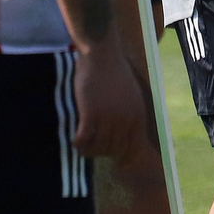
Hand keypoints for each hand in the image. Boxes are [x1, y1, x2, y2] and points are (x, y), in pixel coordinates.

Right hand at [71, 42, 148, 159]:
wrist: (101, 56)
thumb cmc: (115, 74)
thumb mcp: (132, 96)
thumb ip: (131, 115)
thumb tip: (126, 135)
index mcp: (137, 116)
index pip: (132, 147)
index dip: (121, 155)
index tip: (113, 157)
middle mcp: (125, 120)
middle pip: (113, 149)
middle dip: (103, 151)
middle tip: (93, 147)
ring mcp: (108, 119)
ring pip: (98, 147)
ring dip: (89, 149)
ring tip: (83, 144)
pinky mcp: (90, 115)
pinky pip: (83, 140)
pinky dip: (78, 143)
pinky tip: (75, 139)